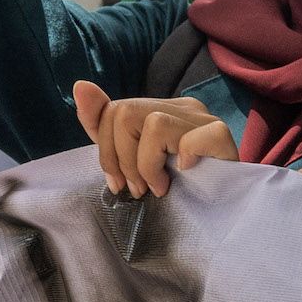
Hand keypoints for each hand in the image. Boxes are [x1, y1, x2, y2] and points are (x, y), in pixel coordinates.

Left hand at [73, 80, 235, 196]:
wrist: (221, 216)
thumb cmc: (178, 190)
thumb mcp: (132, 160)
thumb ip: (103, 127)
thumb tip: (80, 86)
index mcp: (161, 110)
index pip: (113, 110)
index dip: (105, 149)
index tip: (117, 183)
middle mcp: (183, 108)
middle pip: (124, 112)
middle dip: (120, 159)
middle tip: (137, 189)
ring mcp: (204, 120)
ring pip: (153, 123)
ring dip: (147, 166)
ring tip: (160, 188)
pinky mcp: (221, 137)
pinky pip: (190, 138)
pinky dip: (182, 160)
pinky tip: (186, 175)